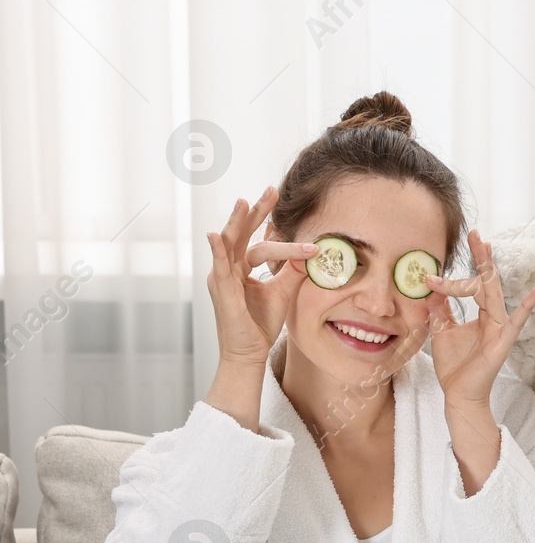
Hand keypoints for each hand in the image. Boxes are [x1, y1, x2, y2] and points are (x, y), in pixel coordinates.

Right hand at [204, 186, 317, 365]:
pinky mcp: (221, 291)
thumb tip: (312, 251)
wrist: (250, 352)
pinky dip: (217, 250)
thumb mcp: (284, 290)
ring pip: (231, 244)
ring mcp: (222, 278)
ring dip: (237, 222)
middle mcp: (229, 268)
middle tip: (272, 190)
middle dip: (257, 212)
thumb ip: (294, 269)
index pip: (258, 240)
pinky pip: (219, 267)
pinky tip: (215, 235)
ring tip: (244, 202)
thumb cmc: (262, 323)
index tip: (286, 208)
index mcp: (242, 268)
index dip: (273, 225)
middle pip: (243, 234)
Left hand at [422, 230, 534, 407]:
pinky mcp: (503, 342)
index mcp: (480, 315)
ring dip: (489, 271)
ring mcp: (500, 329)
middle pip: (487, 282)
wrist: (459, 394)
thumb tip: (430, 287)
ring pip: (493, 295)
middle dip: (480, 258)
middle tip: (475, 235)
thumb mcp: (441, 331)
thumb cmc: (454, 365)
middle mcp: (492, 318)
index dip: (450, 280)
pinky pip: (517, 322)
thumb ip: (440, 309)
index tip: (430, 275)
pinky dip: (528, 307)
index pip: (470, 287)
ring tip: (487, 248)